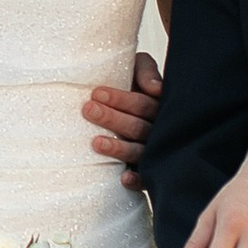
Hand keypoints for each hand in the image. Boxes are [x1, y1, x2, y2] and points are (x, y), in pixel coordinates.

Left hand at [83, 50, 162, 184]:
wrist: (128, 102)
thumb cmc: (131, 83)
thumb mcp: (138, 68)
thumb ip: (145, 70)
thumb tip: (155, 89)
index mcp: (158, 106)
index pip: (143, 104)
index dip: (121, 99)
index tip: (97, 93)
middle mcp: (158, 130)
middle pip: (138, 127)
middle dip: (112, 119)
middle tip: (88, 110)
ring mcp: (155, 152)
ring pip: (139, 152)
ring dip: (119, 148)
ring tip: (96, 142)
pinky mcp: (149, 171)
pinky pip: (146, 179)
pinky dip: (137, 179)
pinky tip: (124, 178)